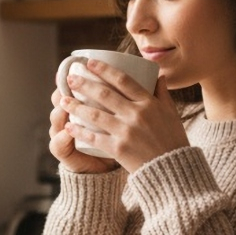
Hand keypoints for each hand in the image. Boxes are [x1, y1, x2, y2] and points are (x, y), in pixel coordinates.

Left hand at [57, 58, 188, 173]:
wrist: (172, 170)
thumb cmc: (173, 140)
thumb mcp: (171, 113)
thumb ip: (162, 93)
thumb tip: (159, 75)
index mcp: (149, 103)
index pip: (123, 80)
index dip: (104, 69)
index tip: (89, 63)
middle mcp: (137, 114)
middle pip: (104, 94)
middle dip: (84, 84)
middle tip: (69, 79)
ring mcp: (126, 131)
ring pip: (95, 114)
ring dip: (76, 106)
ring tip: (62, 100)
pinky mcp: (119, 148)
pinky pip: (94, 137)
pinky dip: (80, 131)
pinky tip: (68, 127)